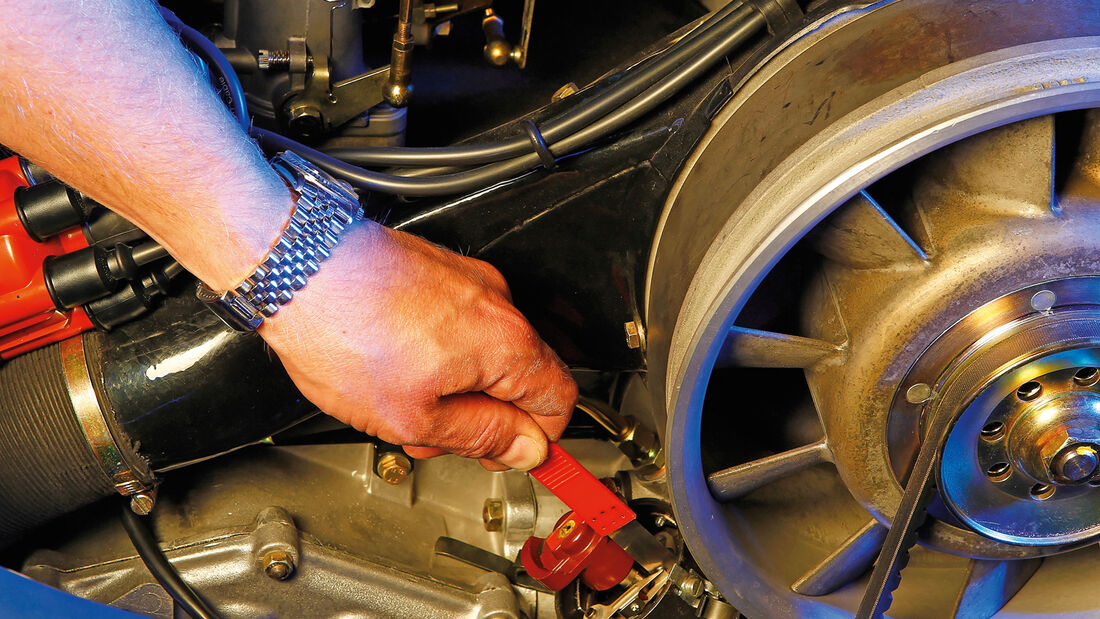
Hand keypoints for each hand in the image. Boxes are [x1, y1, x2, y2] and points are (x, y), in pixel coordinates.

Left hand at [259, 221, 577, 469]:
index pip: (560, 399)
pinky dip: (437, 354)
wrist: (297, 266)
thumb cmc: (344, 331)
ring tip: (403, 401)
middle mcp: (495, 303)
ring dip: (457, 387)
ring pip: (485, 353)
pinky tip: (393, 366)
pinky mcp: (438, 272)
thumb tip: (524, 447)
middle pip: (521, 377)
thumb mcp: (414, 415)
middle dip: (484, 416)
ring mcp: (467, 281)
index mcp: (505, 341)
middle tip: (437, 434)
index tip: (510, 454)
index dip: (534, 439)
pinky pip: (458, 325)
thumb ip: (481, 435)